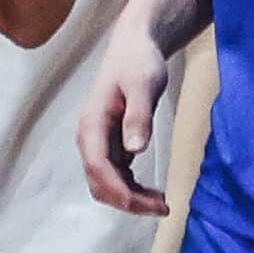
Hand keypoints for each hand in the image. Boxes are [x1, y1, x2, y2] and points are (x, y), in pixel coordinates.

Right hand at [78, 24, 171, 215]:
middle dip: (127, 201)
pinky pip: (116, 176)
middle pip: (100, 183)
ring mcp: (100, 142)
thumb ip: (138, 116)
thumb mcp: (143, 85)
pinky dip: (132, 189)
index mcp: (92, 124)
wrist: (134, 46)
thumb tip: (134, 150)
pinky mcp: (111, 144)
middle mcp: (90, 137)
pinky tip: (152, 191)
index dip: (120, 191)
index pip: (98, 167)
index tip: (146, 204)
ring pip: (107, 184)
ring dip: (130, 198)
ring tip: (162, 202)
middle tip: (162, 206)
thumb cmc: (137, 61)